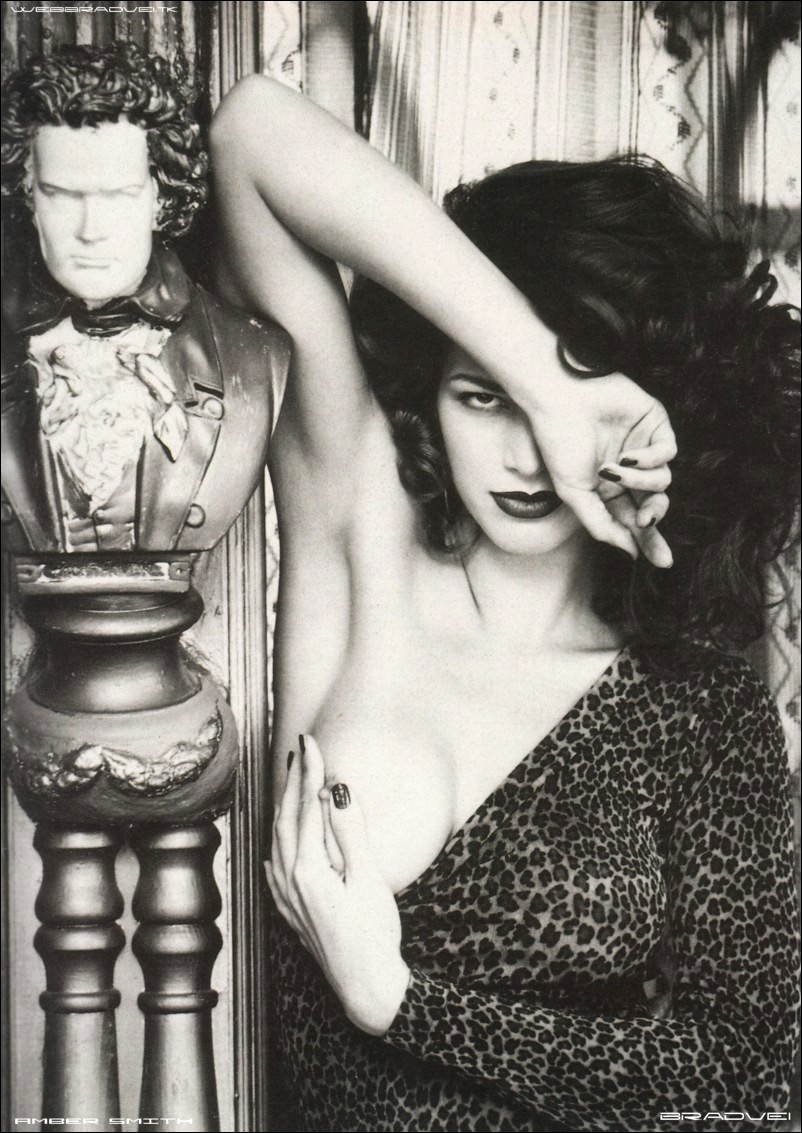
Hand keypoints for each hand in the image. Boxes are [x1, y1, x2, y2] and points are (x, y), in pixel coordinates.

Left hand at [266, 734, 410, 1035]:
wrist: (366, 986)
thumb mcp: (369, 879)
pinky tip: (278, 842)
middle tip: (300, 749)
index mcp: (308, 869)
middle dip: (292, 780)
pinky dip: (277, 842)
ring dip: (283, 806)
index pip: (307, 807)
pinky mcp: (292, 911)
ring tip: (290, 780)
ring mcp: (288, 897)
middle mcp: (290, 880)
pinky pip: (275, 866)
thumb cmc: (374, 935)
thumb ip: (349, 832)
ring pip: (277, 839)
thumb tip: (335, 790)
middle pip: (286, 818)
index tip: (313, 742)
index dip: (310, 772)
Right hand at [529, 371, 674, 566]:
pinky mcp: (655, 423)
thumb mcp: (574, 494)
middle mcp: (629, 471)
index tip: (661, 562)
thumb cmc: (559, 443)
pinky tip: (627, 455)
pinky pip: (667, 453)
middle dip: (654, 517)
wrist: (559, 399)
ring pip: (662, 481)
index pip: (634, 520)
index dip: (648, 540)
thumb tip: (630, 552)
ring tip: (613, 471)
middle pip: (655, 504)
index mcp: (609, 489)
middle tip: (646, 521)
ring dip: (640, 482)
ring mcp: (643, 447)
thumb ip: (601, 525)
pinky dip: (650, 459)